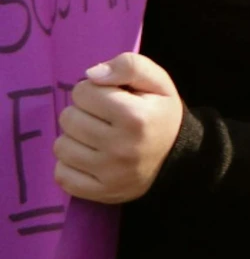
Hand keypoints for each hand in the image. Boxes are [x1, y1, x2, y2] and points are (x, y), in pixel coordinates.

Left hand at [53, 53, 182, 203]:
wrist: (179, 158)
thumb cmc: (161, 115)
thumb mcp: (158, 82)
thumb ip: (129, 65)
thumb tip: (91, 75)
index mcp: (135, 117)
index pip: (83, 91)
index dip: (94, 90)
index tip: (109, 98)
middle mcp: (121, 147)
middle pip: (68, 118)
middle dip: (82, 113)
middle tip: (102, 118)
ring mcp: (109, 173)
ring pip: (61, 146)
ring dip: (74, 138)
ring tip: (95, 138)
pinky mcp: (100, 192)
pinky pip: (61, 174)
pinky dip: (69, 165)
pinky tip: (89, 158)